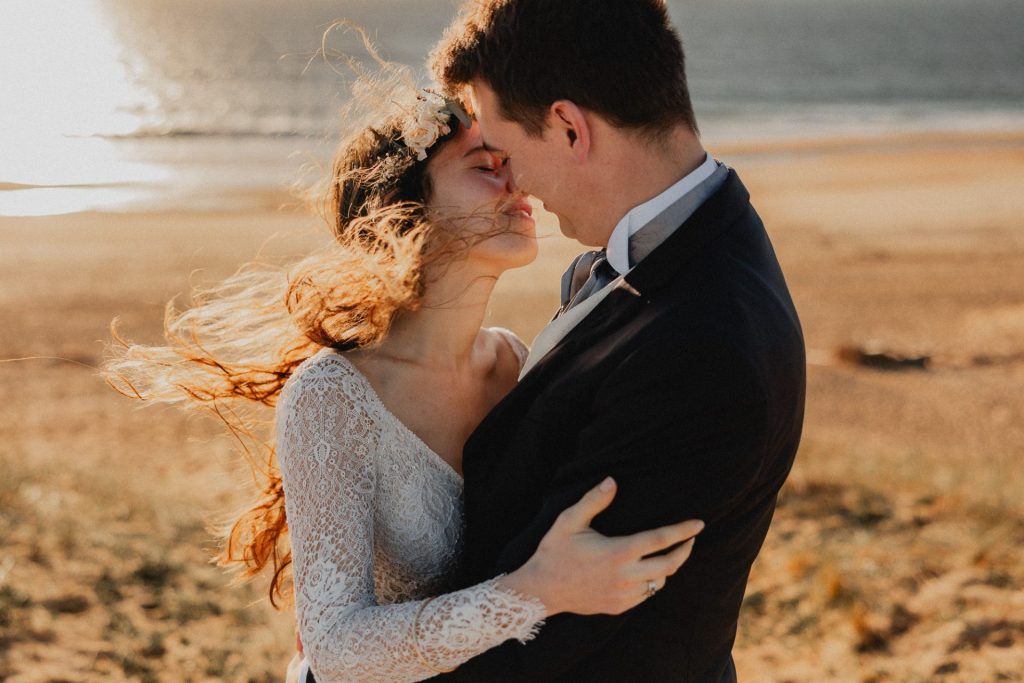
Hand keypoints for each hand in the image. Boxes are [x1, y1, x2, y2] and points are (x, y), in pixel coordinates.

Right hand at [497, 477, 703, 615]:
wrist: (541, 590)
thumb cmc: (555, 551)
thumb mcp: (569, 521)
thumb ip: (593, 501)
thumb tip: (612, 480)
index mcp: (617, 552)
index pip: (660, 540)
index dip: (683, 531)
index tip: (699, 524)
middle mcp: (625, 576)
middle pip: (669, 565)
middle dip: (684, 550)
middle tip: (691, 539)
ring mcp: (623, 595)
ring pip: (659, 582)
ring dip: (668, 567)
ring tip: (669, 553)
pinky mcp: (619, 607)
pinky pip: (645, 595)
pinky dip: (651, 582)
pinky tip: (646, 571)